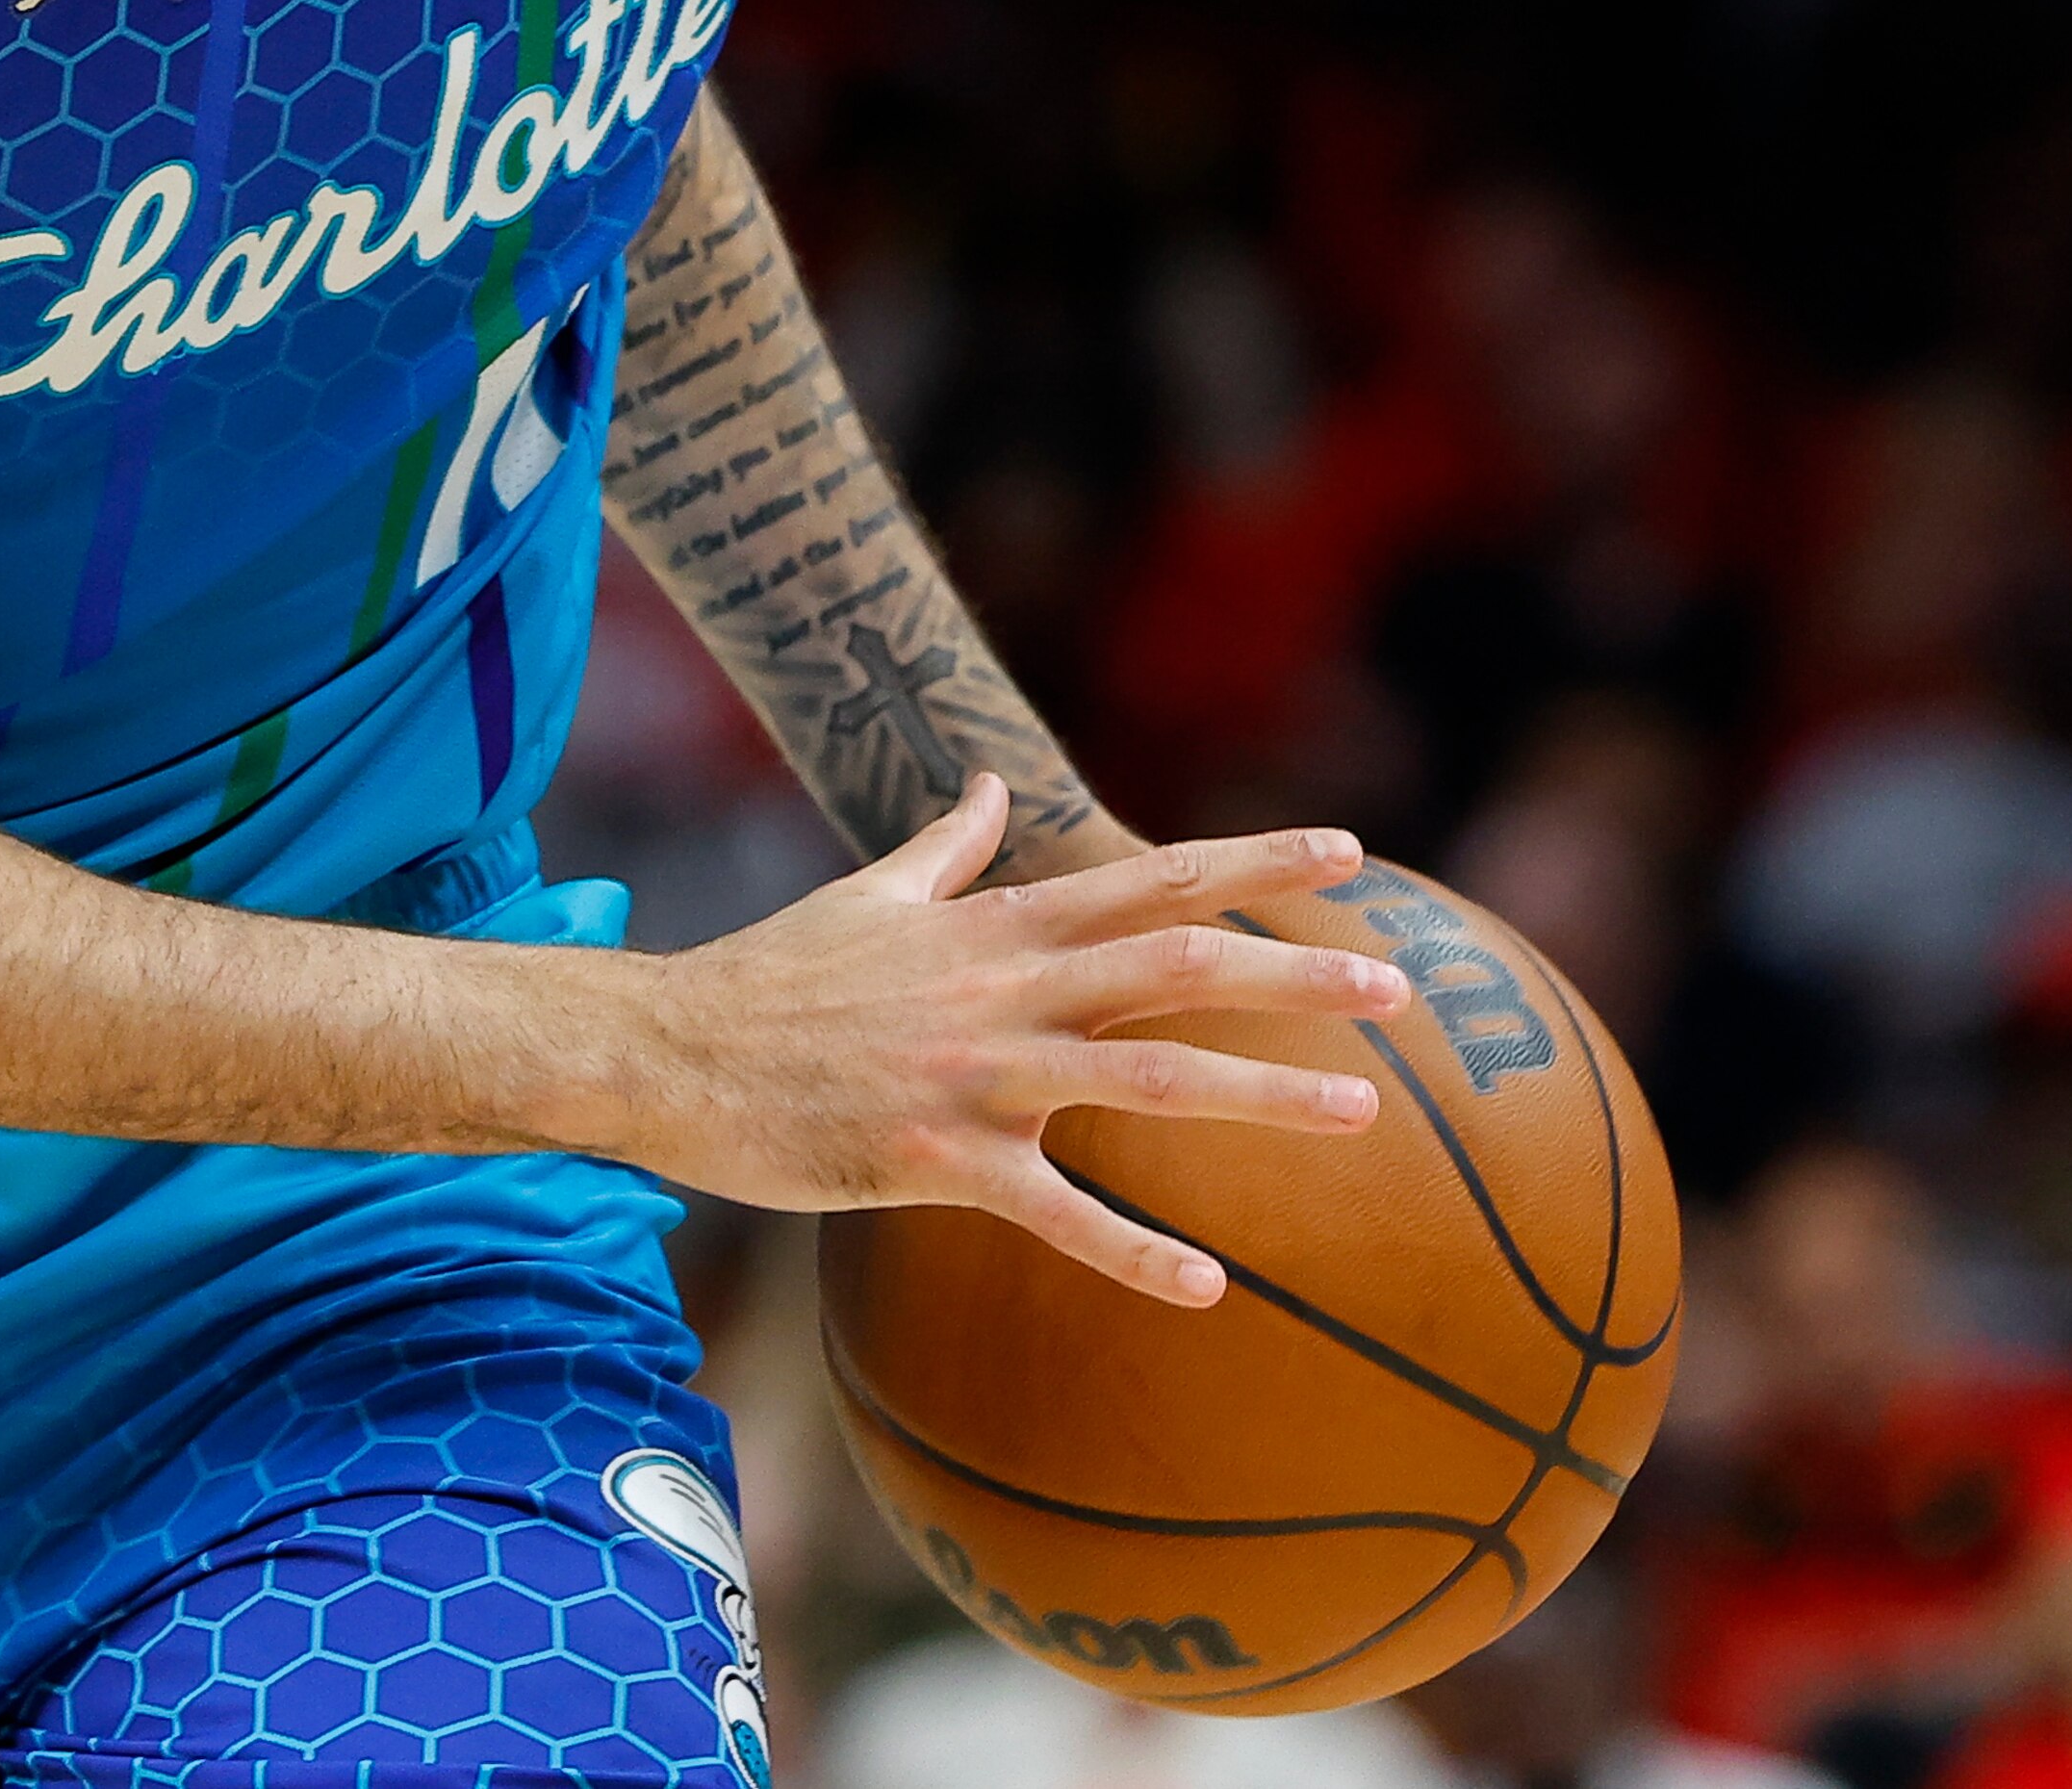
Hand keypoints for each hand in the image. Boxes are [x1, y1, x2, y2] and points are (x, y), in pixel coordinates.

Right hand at [612, 774, 1411, 1300]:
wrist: (670, 1050)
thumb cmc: (772, 974)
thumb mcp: (869, 891)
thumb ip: (948, 844)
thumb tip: (997, 785)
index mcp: (997, 925)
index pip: (1151, 878)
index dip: (1254, 863)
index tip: (1347, 852)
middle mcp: (1005, 988)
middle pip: (1177, 965)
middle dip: (1295, 973)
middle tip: (1401, 986)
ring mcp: (977, 1074)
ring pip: (1147, 1079)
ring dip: (1263, 1094)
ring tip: (1364, 1112)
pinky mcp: (938, 1159)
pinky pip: (1056, 1212)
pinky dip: (1135, 1251)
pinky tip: (1209, 1286)